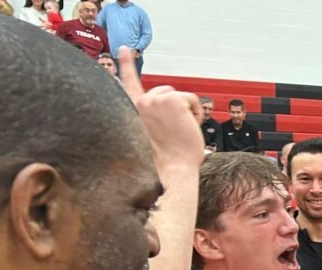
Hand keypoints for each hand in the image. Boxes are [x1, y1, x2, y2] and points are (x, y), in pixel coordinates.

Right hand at [117, 47, 204, 170]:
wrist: (171, 169)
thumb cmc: (165, 162)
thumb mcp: (151, 138)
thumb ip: (152, 120)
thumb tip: (169, 118)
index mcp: (132, 112)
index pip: (127, 83)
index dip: (126, 64)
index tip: (124, 48)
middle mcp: (140, 102)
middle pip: (166, 93)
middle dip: (176, 108)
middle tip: (176, 131)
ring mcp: (155, 100)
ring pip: (180, 97)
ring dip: (186, 113)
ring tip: (181, 132)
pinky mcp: (172, 100)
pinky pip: (192, 99)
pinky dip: (197, 113)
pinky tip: (190, 127)